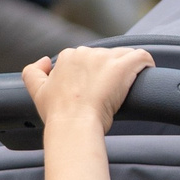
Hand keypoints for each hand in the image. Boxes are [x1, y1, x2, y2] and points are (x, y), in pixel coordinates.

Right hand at [21, 45, 154, 132]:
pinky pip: (142, 57)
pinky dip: (146, 64)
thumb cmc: (58, 115)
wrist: (74, 125)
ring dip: (127, 70)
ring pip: (123, 56)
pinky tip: (147, 73)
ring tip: (128, 88)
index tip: (95, 91)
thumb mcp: (36, 92)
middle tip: (110, 95)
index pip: (86, 59)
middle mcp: (86, 53)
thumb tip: (44, 61)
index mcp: (67, 58)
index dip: (92, 75)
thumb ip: (33, 73)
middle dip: (109, 72)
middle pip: (105, 57)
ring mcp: (105, 58)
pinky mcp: (124, 66)